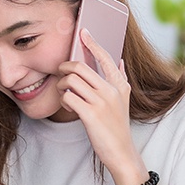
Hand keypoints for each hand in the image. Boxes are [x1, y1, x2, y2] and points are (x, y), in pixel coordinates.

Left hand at [56, 29, 145, 184]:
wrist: (122, 152)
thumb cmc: (118, 126)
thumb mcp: (124, 100)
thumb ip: (121, 79)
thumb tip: (120, 60)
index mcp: (119, 85)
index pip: (105, 57)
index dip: (93, 43)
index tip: (84, 32)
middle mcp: (111, 90)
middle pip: (79, 67)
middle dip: (64, 67)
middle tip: (60, 73)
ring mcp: (101, 102)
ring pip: (70, 80)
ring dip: (61, 85)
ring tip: (64, 92)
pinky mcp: (90, 115)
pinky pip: (68, 97)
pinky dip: (63, 100)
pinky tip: (68, 106)